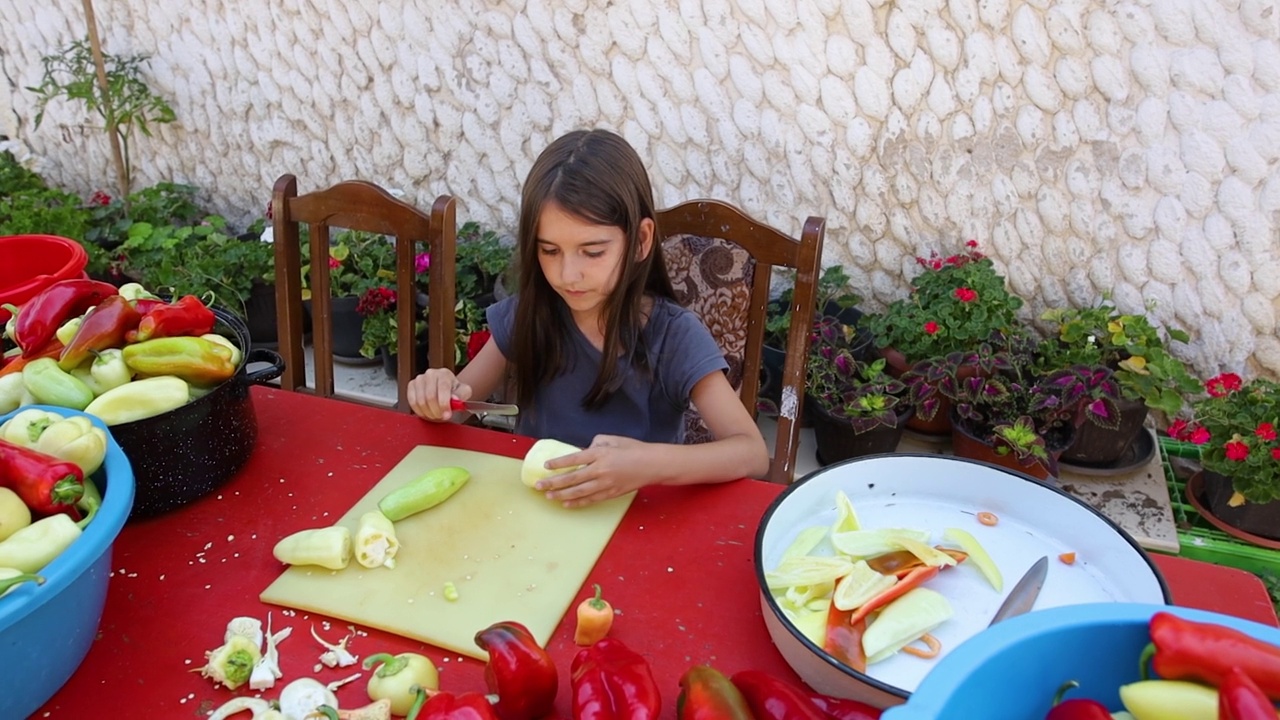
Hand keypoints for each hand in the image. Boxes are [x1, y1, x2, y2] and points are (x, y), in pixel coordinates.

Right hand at [407, 368, 470, 420]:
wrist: (445, 391)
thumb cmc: (455, 393)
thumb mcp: (464, 393)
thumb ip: (462, 395)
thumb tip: (454, 399)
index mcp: (445, 374)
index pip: (443, 388)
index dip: (444, 404)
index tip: (447, 415)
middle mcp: (431, 373)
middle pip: (430, 396)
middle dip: (436, 411)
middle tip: (441, 417)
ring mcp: (419, 379)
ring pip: (420, 401)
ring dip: (428, 413)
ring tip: (435, 415)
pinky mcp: (411, 385)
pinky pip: (412, 402)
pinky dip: (419, 411)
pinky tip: (426, 413)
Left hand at [535, 434, 652, 507]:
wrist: (652, 464)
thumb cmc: (633, 449)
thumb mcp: (613, 439)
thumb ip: (595, 444)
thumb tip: (583, 451)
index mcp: (600, 453)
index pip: (574, 459)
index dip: (559, 463)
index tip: (546, 466)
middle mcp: (600, 470)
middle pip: (572, 479)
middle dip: (553, 483)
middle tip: (539, 486)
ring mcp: (605, 484)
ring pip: (579, 492)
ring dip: (561, 495)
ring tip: (548, 496)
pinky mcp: (610, 493)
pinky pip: (590, 499)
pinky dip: (577, 502)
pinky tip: (566, 503)